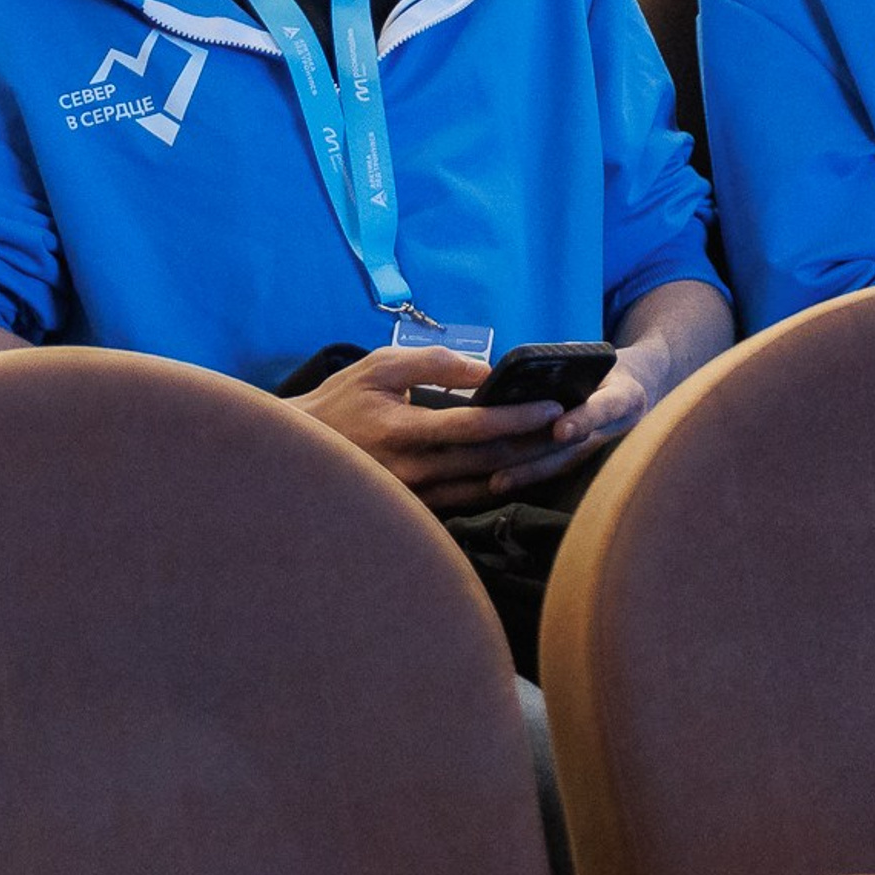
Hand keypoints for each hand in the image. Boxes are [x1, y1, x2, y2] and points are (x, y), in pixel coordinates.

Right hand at [292, 343, 594, 514]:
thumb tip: (486, 371)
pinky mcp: (417, 510)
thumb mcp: (381, 366)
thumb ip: (434, 363)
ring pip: (484, 488)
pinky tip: (522, 471)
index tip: (552, 406)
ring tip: (557, 450)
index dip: (516, 417)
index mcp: (403, 429)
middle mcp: (413, 470)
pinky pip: (468, 502)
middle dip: (534, 444)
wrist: (303, 451)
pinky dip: (498, 486)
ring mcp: (416, 496)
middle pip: (488, 461)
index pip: (473, 426)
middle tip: (572, 428)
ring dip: (523, 469)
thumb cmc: (343, 400)